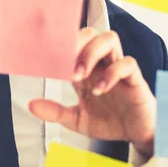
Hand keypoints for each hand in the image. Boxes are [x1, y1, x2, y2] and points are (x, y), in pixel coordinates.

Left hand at [29, 27, 155, 154]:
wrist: (136, 134)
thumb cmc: (110, 120)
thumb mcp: (77, 120)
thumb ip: (56, 112)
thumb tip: (32, 104)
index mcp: (87, 69)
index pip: (74, 44)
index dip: (61, 46)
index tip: (46, 58)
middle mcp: (102, 64)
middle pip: (91, 33)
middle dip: (76, 43)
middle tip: (65, 65)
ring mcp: (119, 69)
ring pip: (110, 39)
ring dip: (92, 52)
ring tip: (81, 74)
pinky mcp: (135, 79)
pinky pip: (127, 64)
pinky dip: (112, 73)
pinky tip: (100, 89)